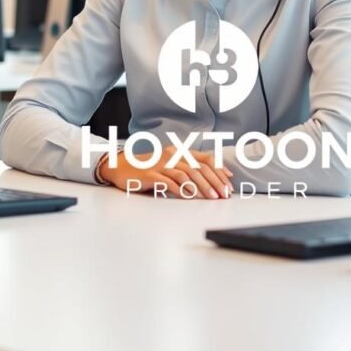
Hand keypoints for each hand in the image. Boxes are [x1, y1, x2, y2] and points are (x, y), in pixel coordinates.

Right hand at [100, 144, 232, 198]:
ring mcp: (161, 164)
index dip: (219, 169)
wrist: (121, 166)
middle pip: (198, 167)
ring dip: (201, 187)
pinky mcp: (151, 174)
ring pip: (186, 174)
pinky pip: (169, 181)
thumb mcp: (170, 165)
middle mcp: (172, 155)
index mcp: (180, 152)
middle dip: (214, 181)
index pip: (205, 159)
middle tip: (223, 194)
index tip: (229, 182)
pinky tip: (190, 196)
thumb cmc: (149, 168)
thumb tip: (210, 182)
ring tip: (211, 198)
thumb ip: (187, 169)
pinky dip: (182, 189)